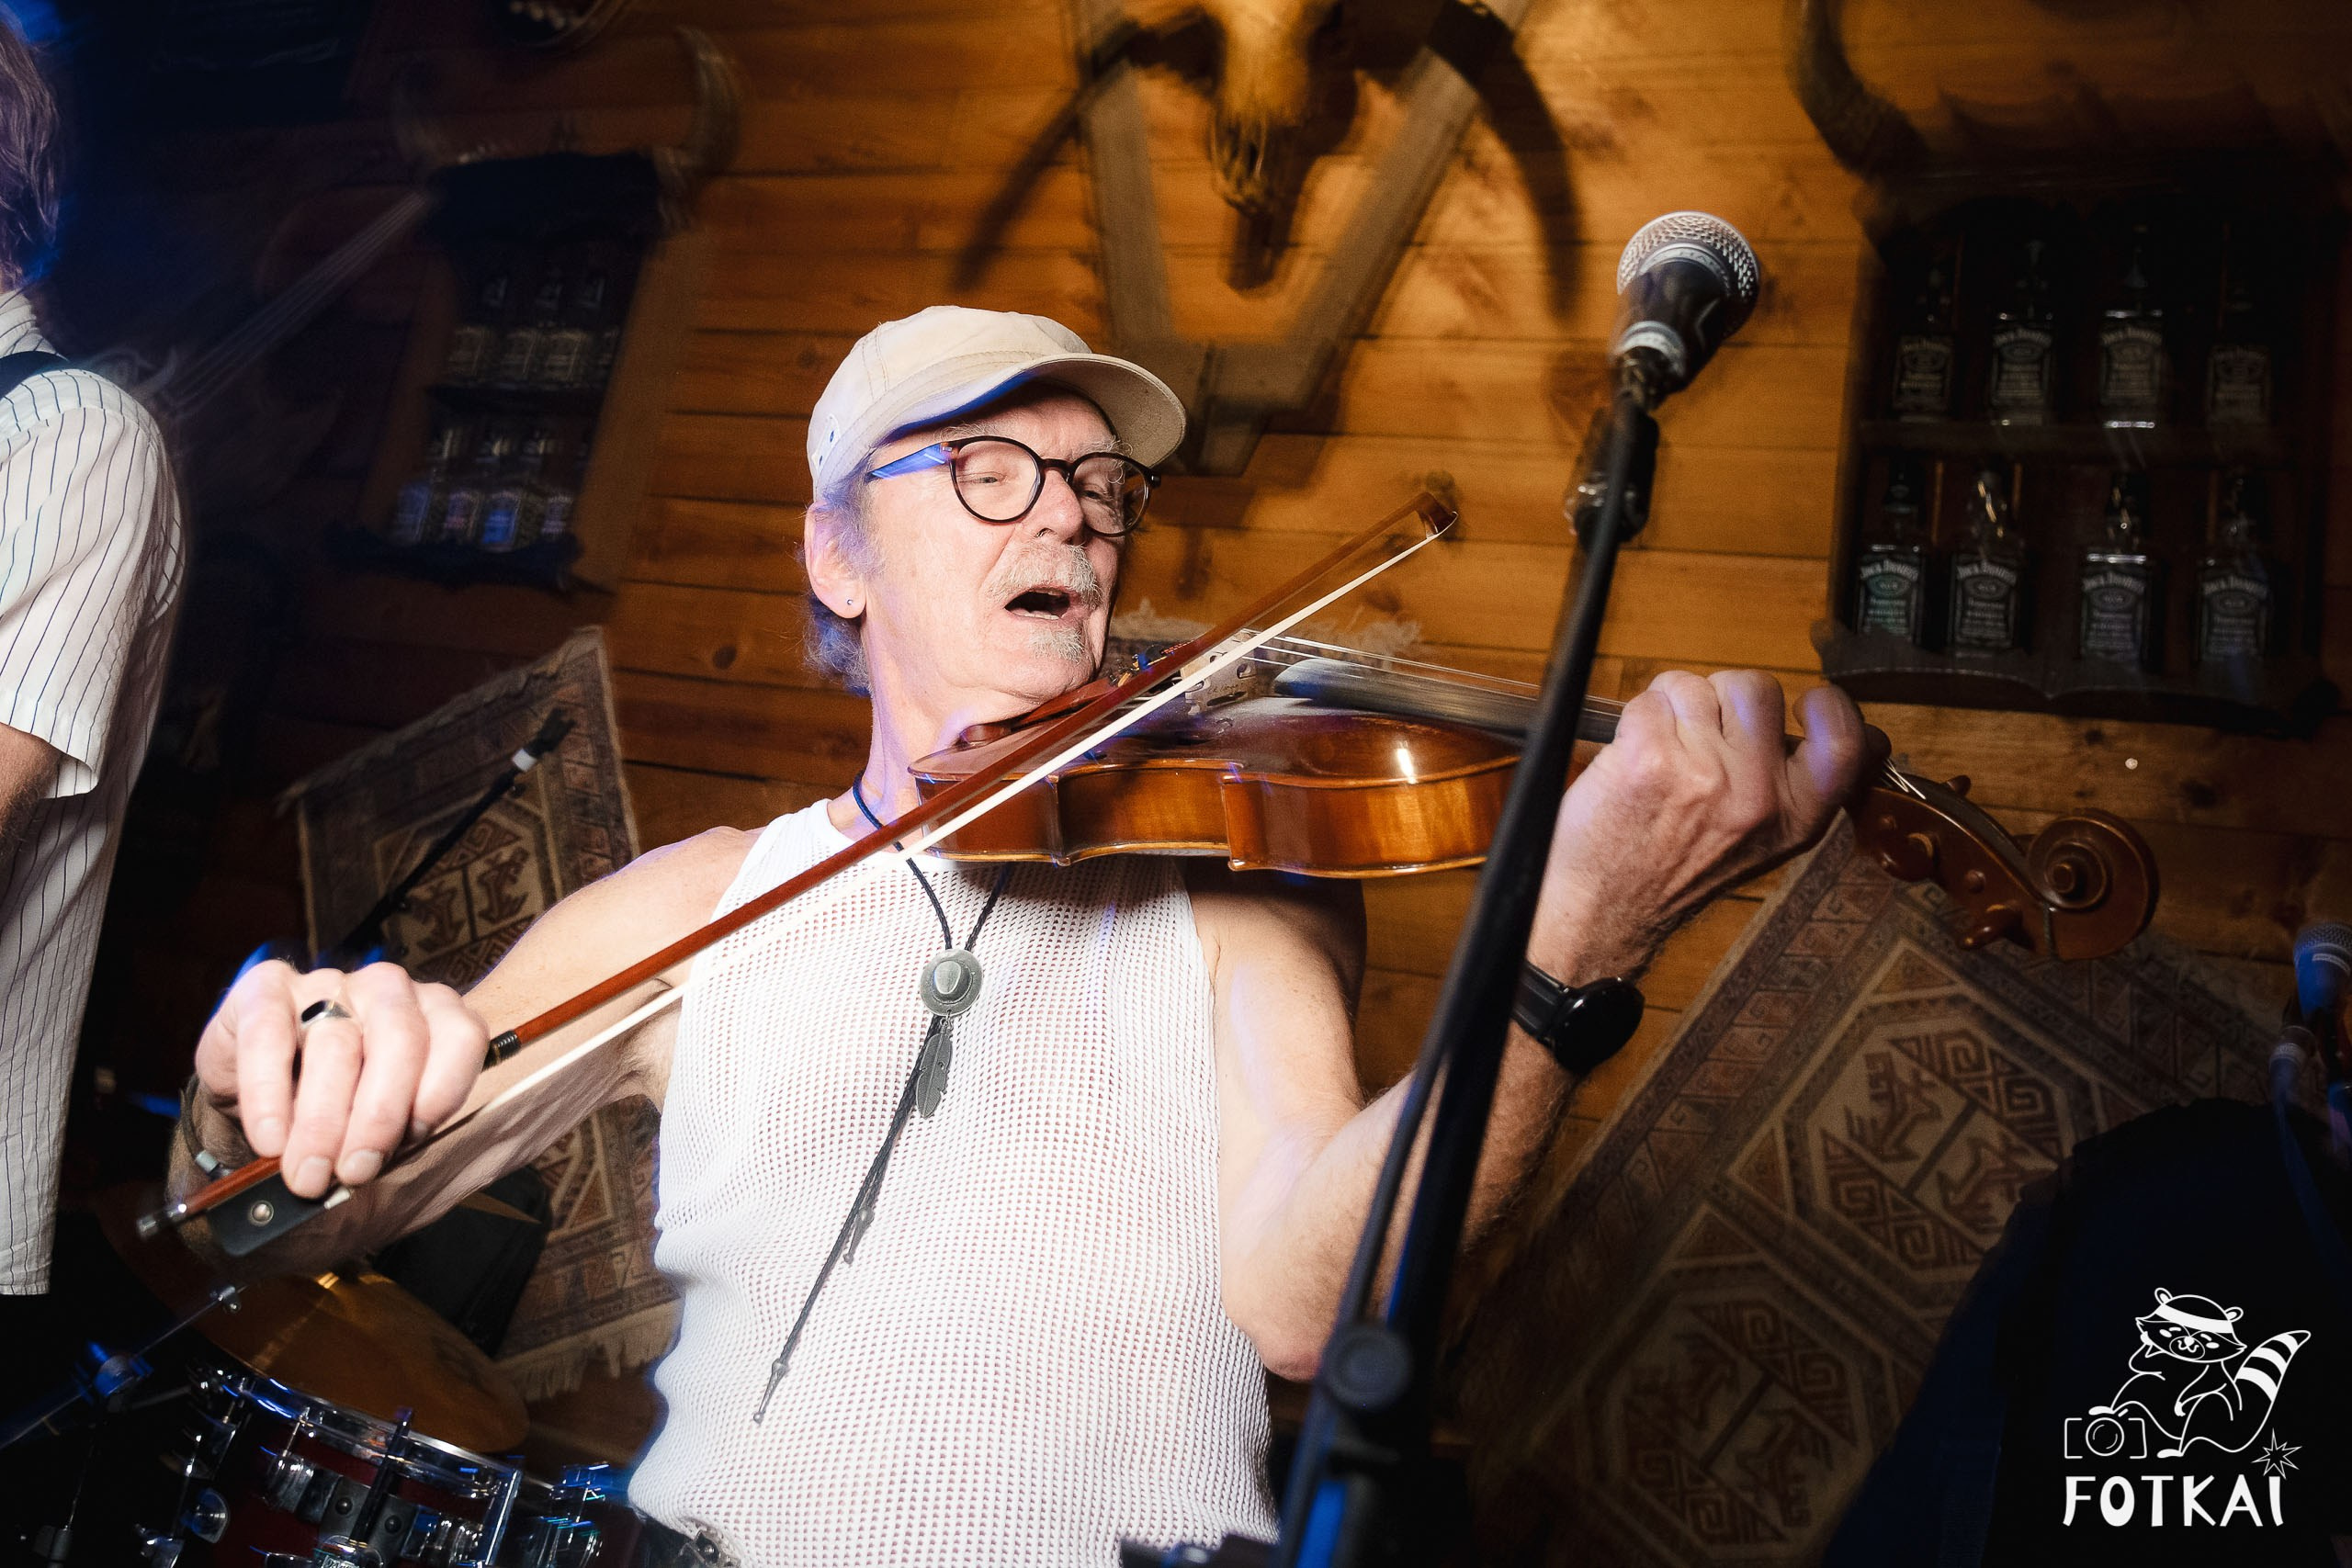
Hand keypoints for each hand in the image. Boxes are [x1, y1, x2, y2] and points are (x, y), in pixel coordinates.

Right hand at [192, 960, 489, 1197]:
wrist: (261, 1113)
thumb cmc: (344, 1123)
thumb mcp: (390, 1135)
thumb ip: (416, 1142)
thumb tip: (423, 1163)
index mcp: (436, 1016)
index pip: (461, 1036)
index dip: (442, 1090)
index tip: (414, 1140)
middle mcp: (388, 991)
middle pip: (399, 1039)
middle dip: (378, 1115)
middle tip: (353, 1171)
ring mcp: (328, 983)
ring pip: (334, 1043)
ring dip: (321, 1120)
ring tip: (308, 1173)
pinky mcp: (265, 988)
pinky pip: (267, 1034)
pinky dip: (267, 1095)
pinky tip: (270, 1140)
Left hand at [1529, 671, 1880, 978]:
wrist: (1603, 912)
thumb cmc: (1673, 873)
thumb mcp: (1762, 843)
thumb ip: (1799, 785)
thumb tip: (1855, 731)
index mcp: (1796, 818)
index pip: (1847, 741)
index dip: (1828, 707)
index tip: (1805, 705)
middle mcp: (1758, 795)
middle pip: (1756, 688)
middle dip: (1721, 696)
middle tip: (1699, 739)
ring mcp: (1706, 775)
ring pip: (1695, 686)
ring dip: (1672, 708)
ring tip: (1660, 756)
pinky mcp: (1650, 759)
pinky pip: (1649, 700)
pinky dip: (1635, 720)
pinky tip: (1631, 758)